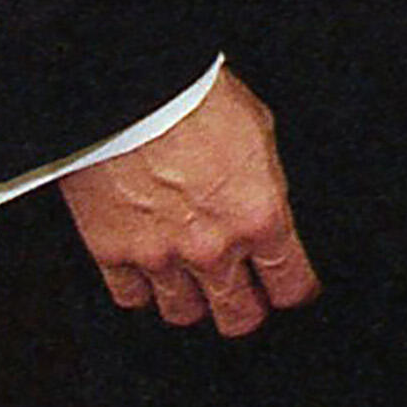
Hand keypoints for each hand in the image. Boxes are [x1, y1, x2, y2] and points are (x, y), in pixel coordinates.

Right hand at [57, 66, 318, 336]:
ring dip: (192, 301)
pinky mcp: (112, 252)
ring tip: (193, 285)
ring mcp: (160, 255)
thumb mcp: (259, 132)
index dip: (294, 291)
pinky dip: (141, 290)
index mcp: (259, 217)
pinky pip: (131, 298)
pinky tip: (149, 274)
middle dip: (246, 310)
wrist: (130, 90)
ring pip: (183, 313)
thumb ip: (263, 183)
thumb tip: (264, 203)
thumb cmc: (194, 97)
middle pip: (238, 316)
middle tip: (245, 299)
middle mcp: (213, 248)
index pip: (290, 284)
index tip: (291, 289)